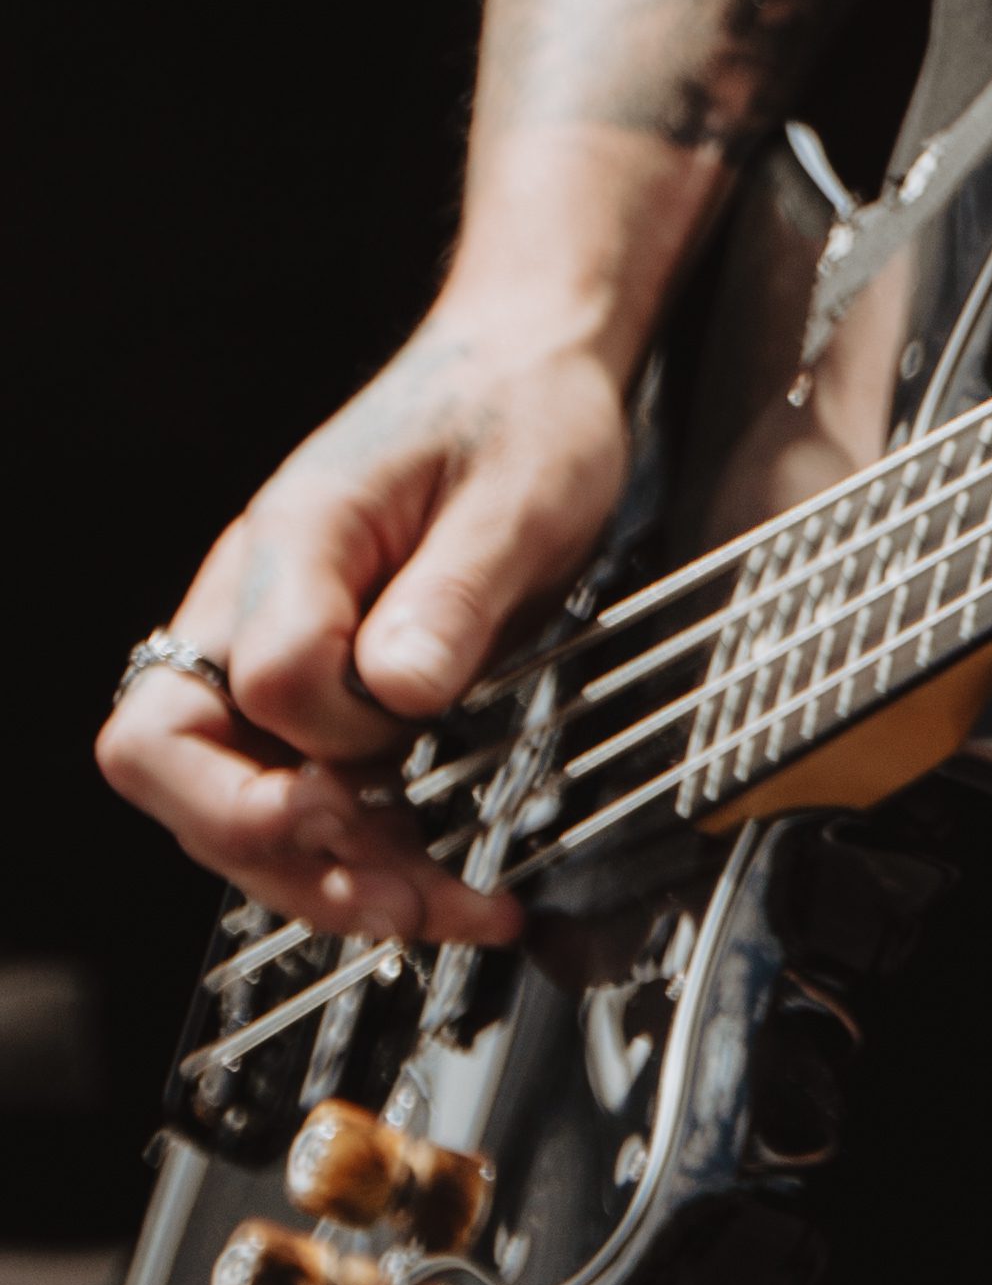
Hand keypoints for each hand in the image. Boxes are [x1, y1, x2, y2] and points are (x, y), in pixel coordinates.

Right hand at [95, 308, 638, 948]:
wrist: (530, 370)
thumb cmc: (521, 412)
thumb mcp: (524, 491)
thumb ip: (459, 591)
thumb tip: (400, 692)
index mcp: (297, 536)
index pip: (263, 678)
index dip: (337, 729)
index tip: (419, 723)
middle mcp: (253, 598)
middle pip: (168, 756)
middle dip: (263, 845)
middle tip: (386, 892)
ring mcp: (269, 645)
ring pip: (225, 800)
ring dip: (320, 876)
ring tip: (434, 914)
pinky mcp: (313, 687)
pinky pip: (295, 793)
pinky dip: (357, 856)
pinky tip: (437, 886)